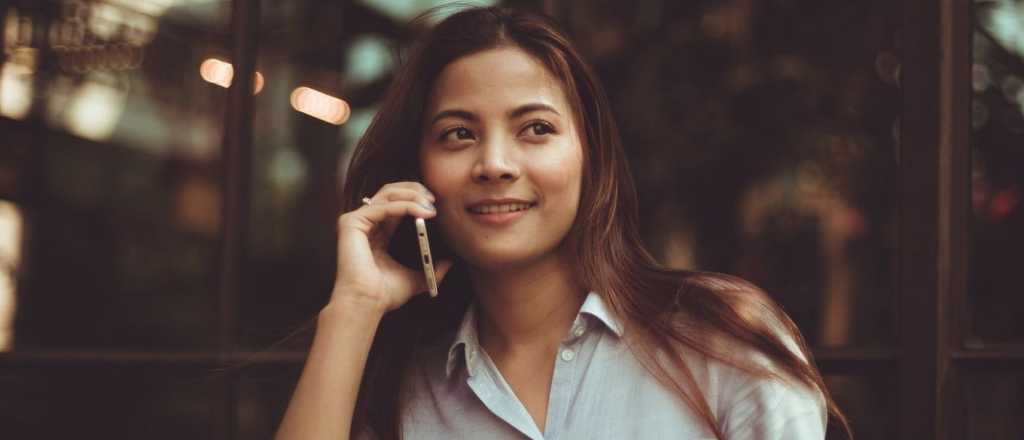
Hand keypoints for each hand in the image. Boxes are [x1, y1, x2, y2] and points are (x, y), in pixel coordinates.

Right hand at [331, 181, 454, 313]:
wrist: (367, 303)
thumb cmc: (384, 294)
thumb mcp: (415, 278)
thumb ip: (430, 269)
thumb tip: (450, 263)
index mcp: (377, 232)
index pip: (396, 203)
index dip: (416, 198)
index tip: (435, 204)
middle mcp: (365, 223)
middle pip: (390, 192)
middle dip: (414, 190)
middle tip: (434, 199)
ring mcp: (356, 221)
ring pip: (387, 194)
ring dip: (412, 196)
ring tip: (430, 206)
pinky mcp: (351, 223)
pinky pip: (383, 207)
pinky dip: (405, 206)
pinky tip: (421, 212)